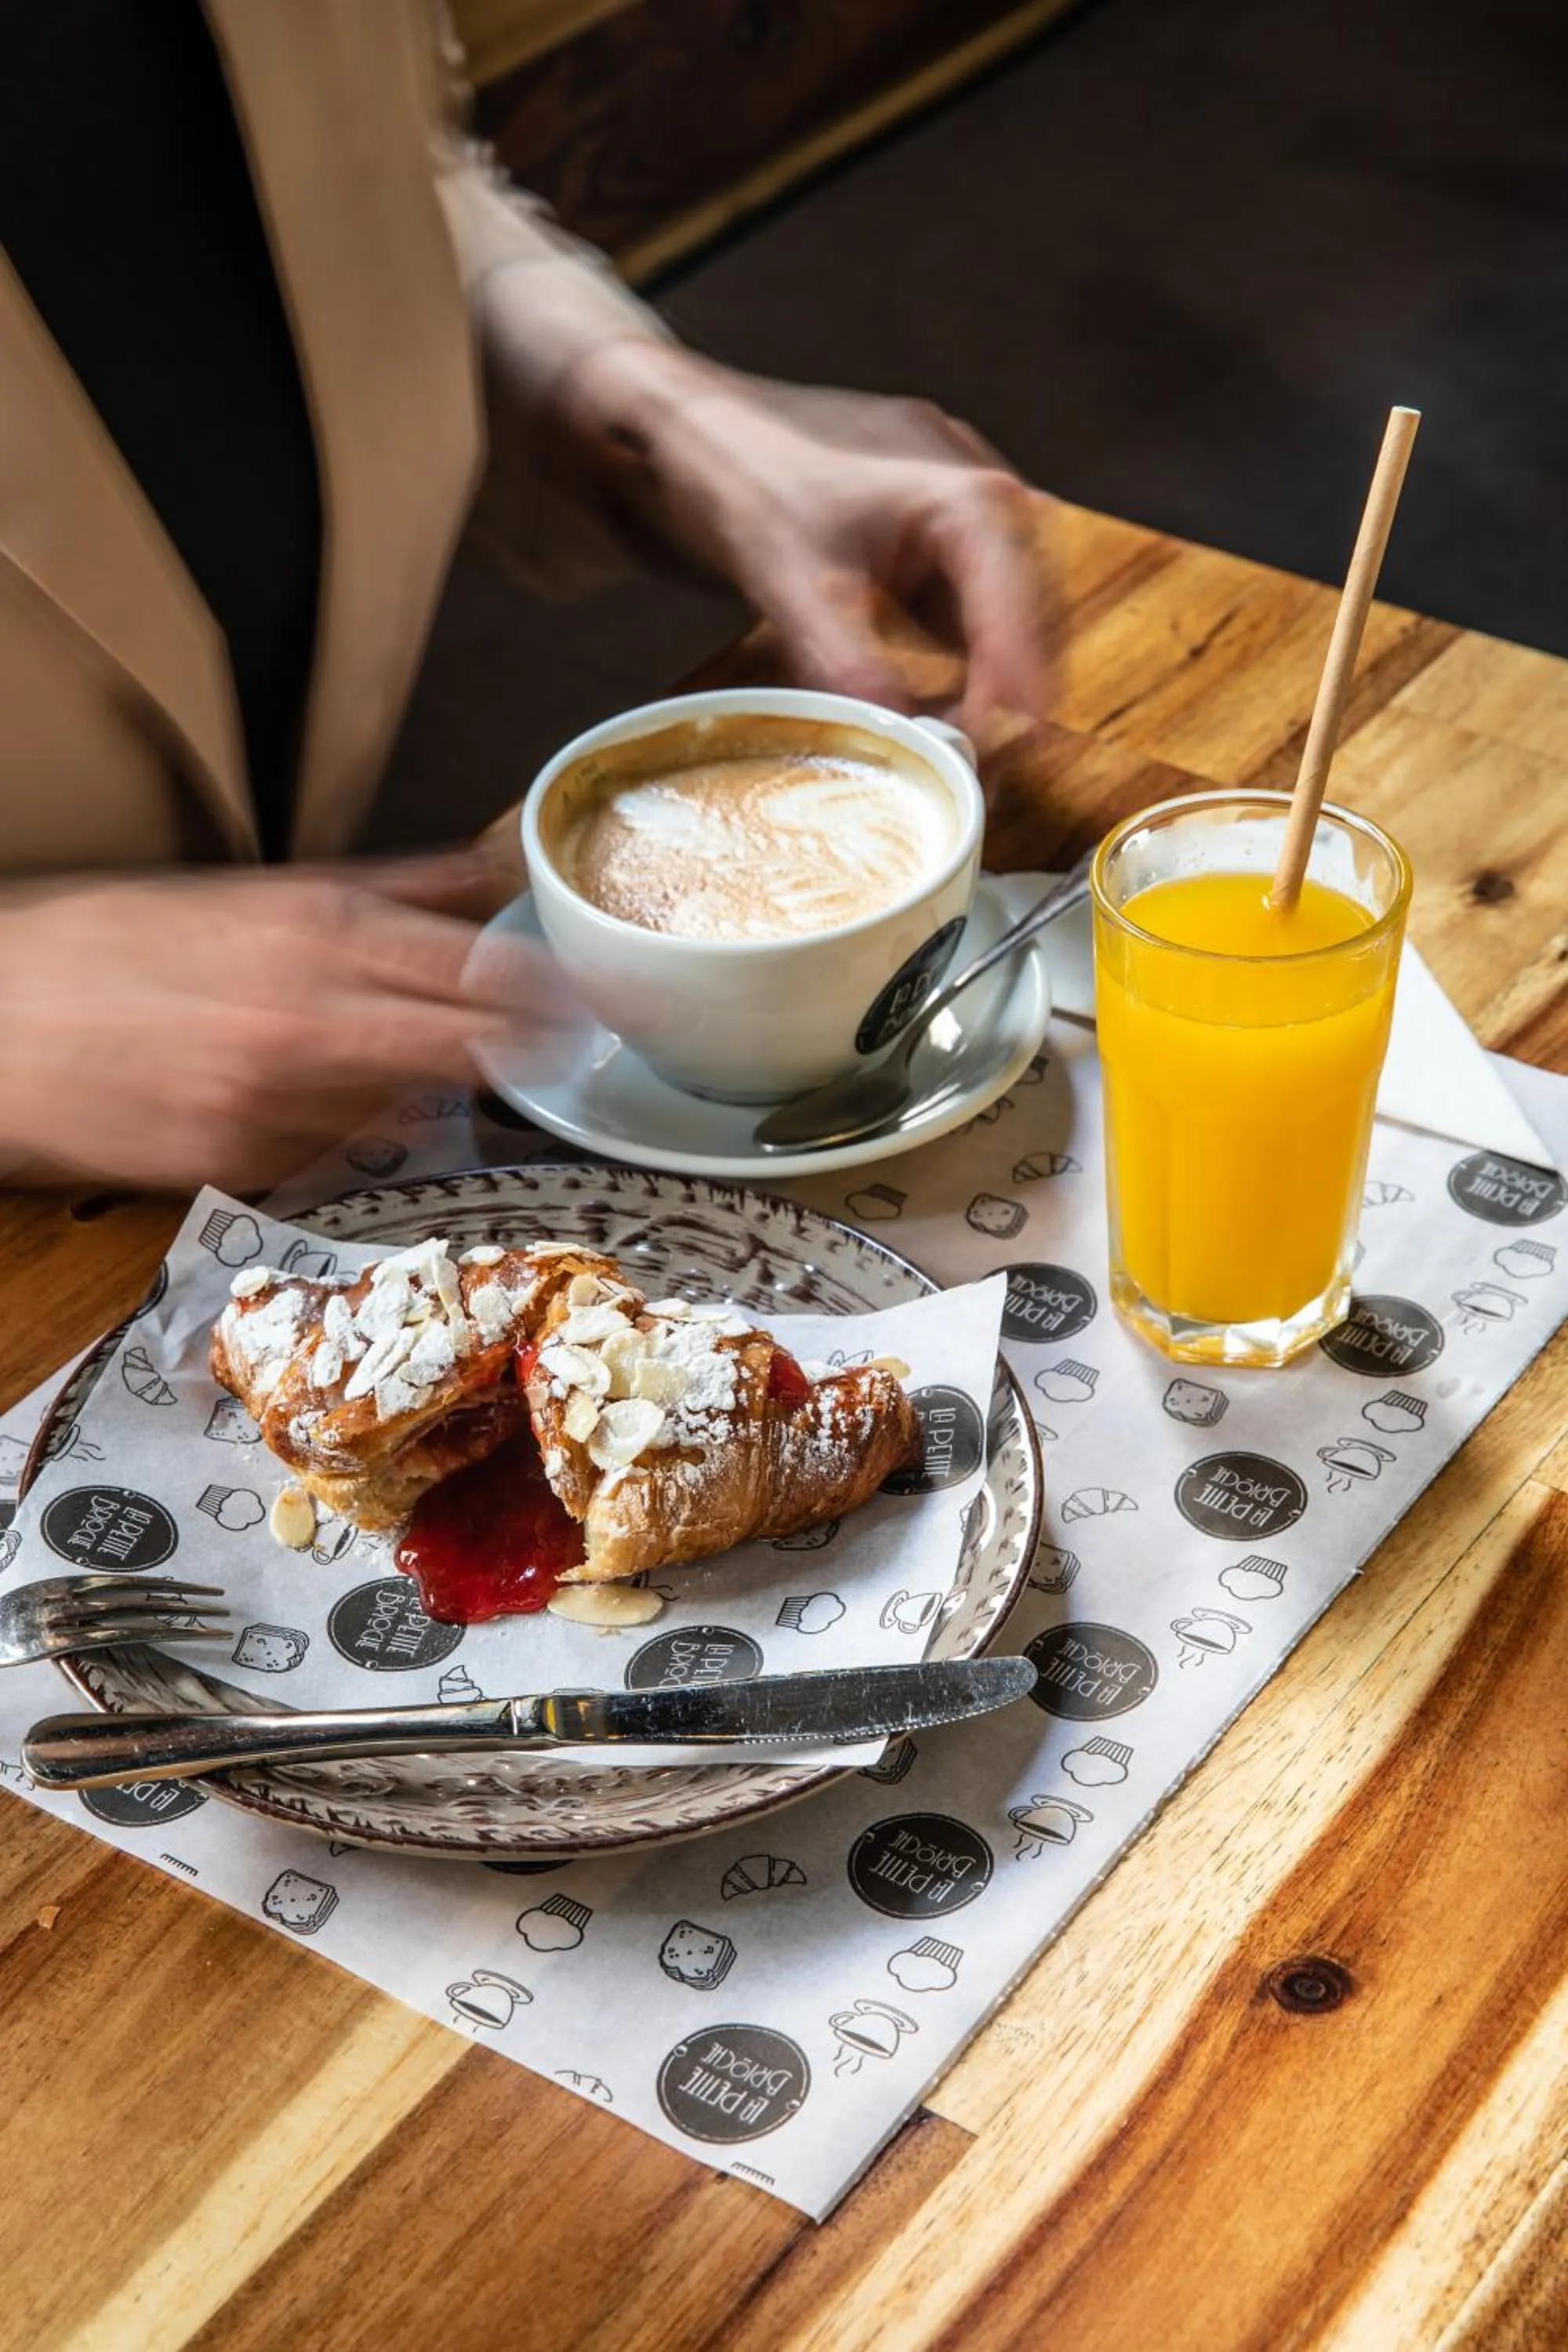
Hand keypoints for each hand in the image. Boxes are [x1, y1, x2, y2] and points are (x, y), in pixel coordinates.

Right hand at [0, 853, 580, 1190]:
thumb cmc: (107, 947)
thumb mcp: (245, 890)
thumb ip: (384, 889)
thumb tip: (487, 869)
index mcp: (311, 932)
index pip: (474, 967)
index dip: (545, 989)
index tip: (586, 994)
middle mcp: (306, 1018)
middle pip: (466, 1044)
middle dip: (524, 1046)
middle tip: (562, 1043)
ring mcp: (277, 1100)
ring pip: (408, 1104)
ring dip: (431, 1085)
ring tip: (414, 1059)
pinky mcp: (243, 1161)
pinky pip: (335, 1148)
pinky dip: (350, 1125)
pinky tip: (321, 1096)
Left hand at [554, 343, 1054, 754]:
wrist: (686, 437)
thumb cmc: (737, 471)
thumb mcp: (787, 573)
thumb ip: (842, 655)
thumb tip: (898, 730)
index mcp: (958, 492)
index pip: (1015, 599)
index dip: (1019, 678)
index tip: (1011, 741)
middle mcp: (971, 498)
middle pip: (1025, 614)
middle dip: (1011, 692)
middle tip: (985, 764)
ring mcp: (951, 522)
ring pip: (1000, 620)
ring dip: (988, 685)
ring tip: (960, 749)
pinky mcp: (925, 548)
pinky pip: (962, 618)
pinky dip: (956, 669)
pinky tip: (933, 711)